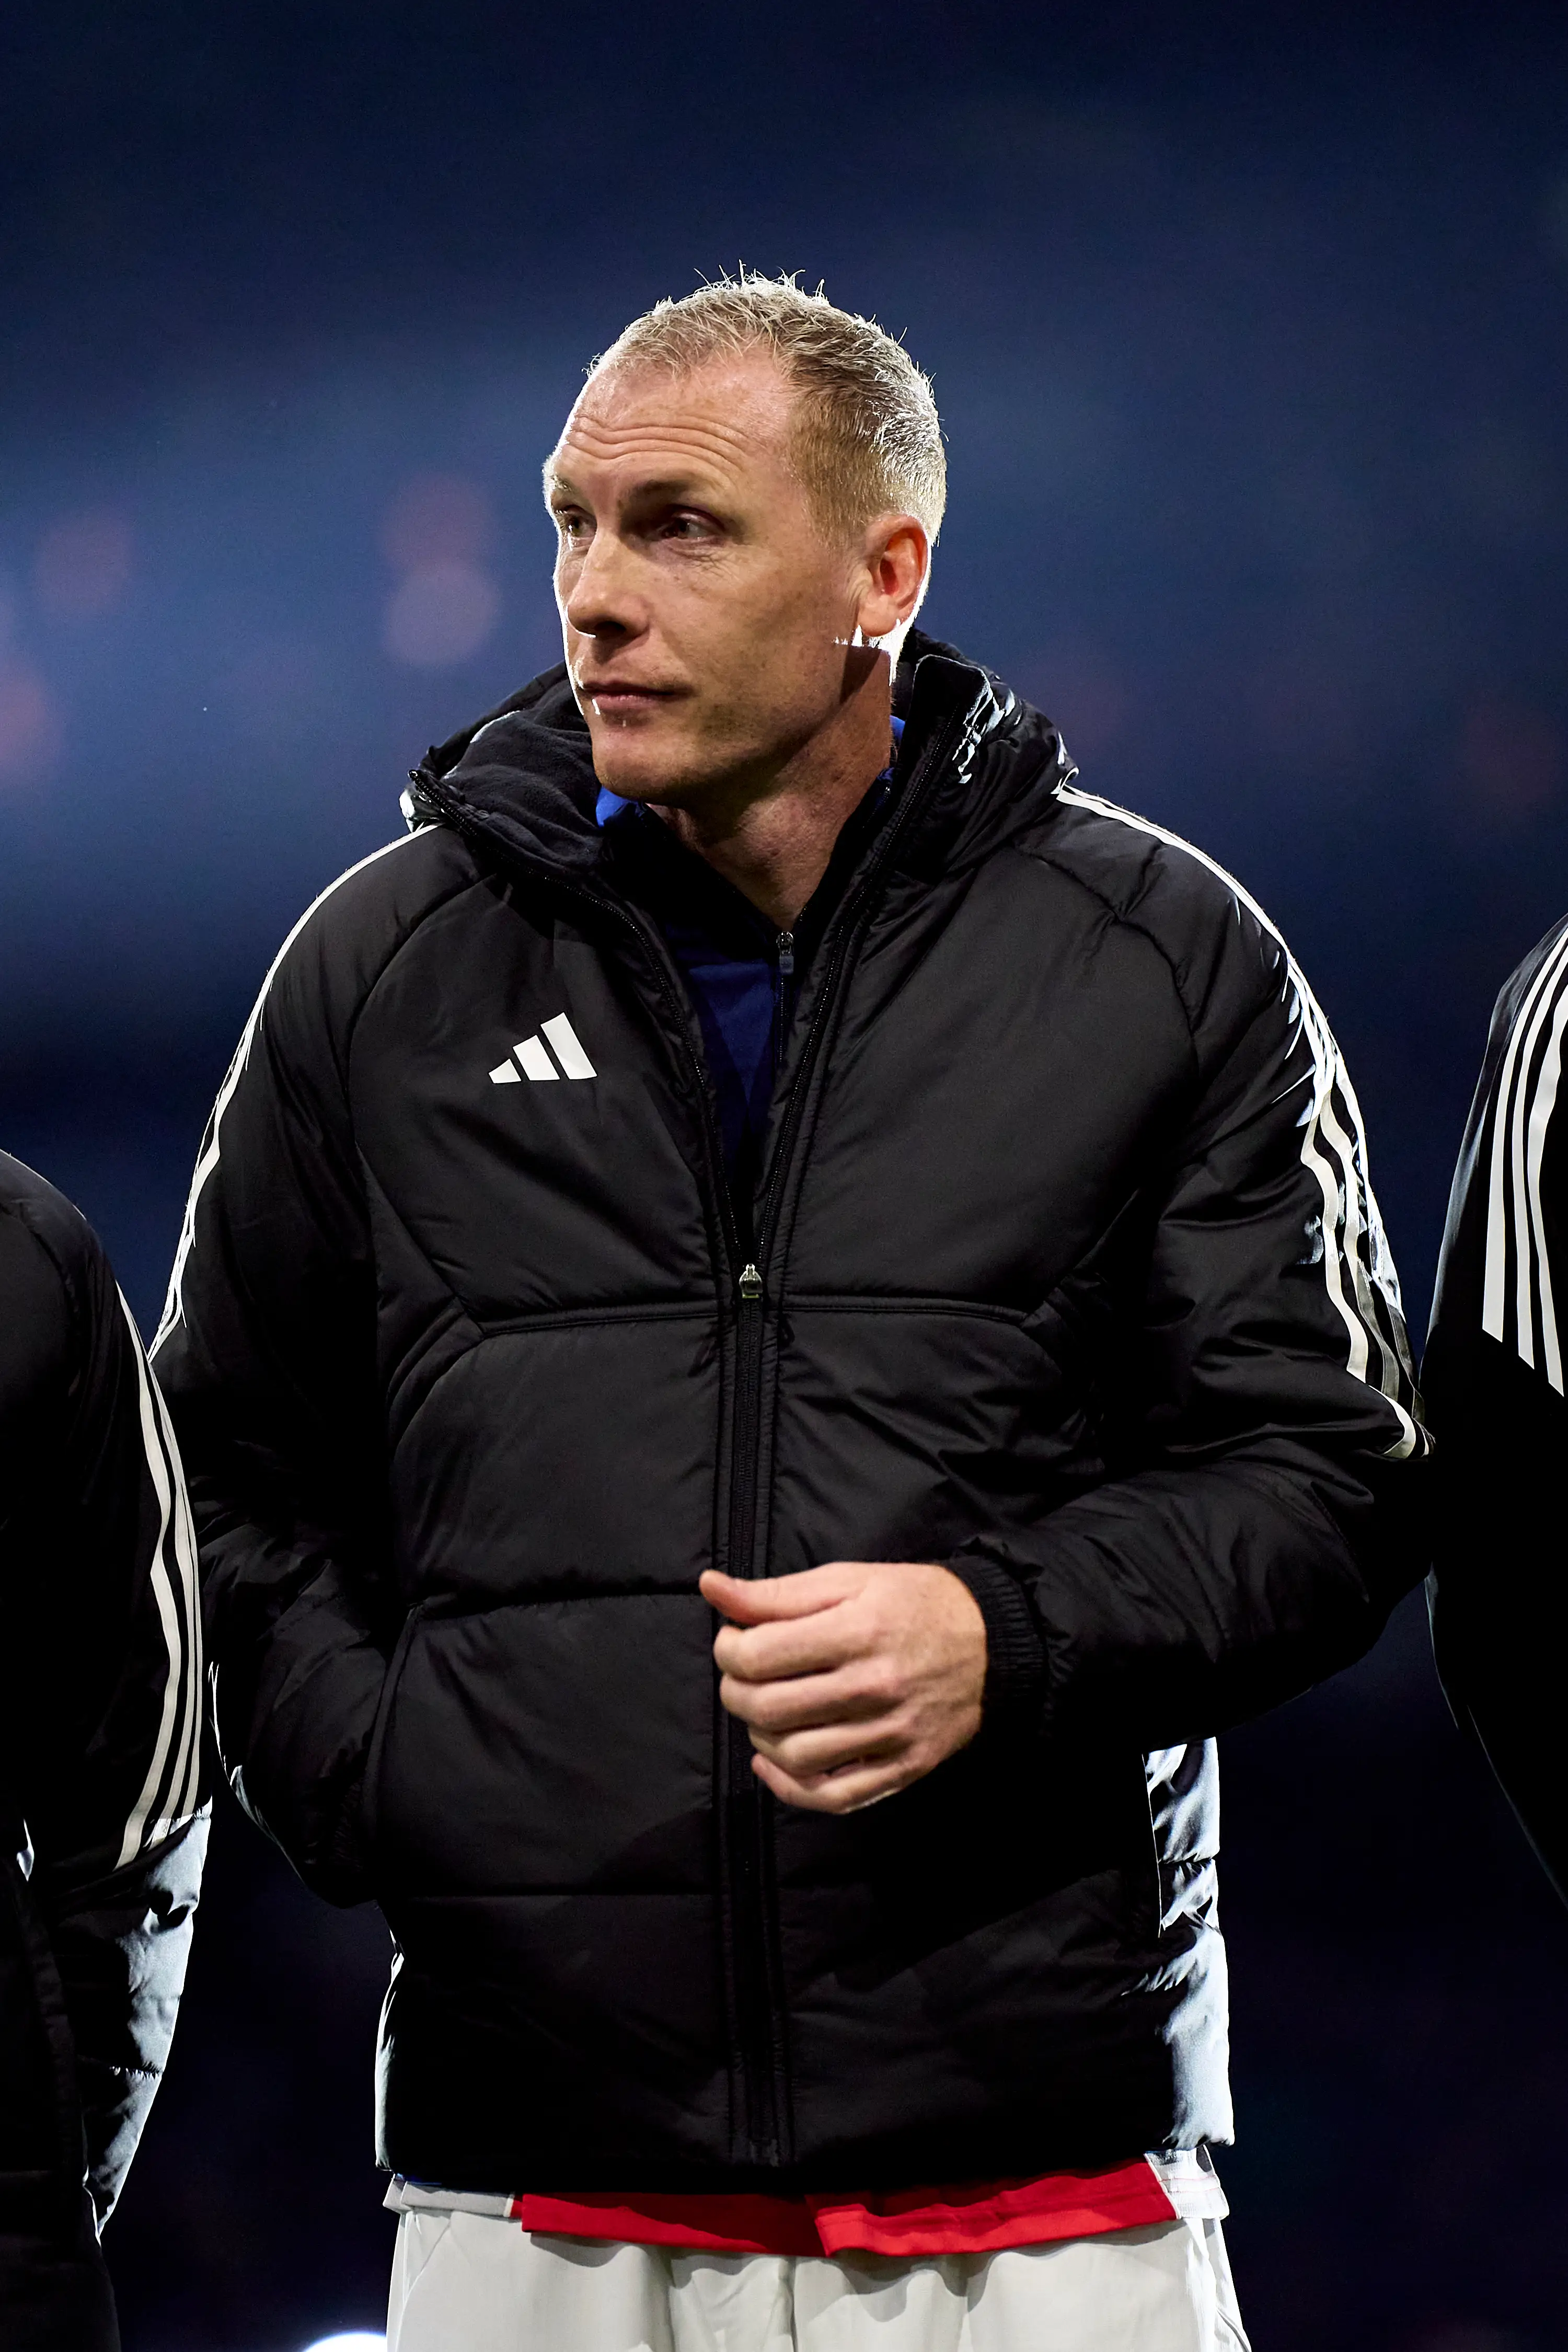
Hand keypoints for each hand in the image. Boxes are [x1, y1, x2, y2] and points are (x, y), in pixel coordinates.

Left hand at [700, 1560, 986, 1813]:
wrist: (993, 1642)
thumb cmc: (913, 1603)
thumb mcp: (848, 1580)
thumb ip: (776, 1592)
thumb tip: (711, 1588)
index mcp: (857, 1630)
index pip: (759, 1655)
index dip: (729, 1650)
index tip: (734, 1641)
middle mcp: (873, 1686)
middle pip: (769, 1708)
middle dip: (735, 1692)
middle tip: (741, 1677)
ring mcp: (890, 1734)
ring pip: (795, 1755)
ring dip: (760, 1736)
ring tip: (765, 1712)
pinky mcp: (903, 1768)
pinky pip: (833, 1797)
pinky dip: (790, 1788)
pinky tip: (773, 1762)